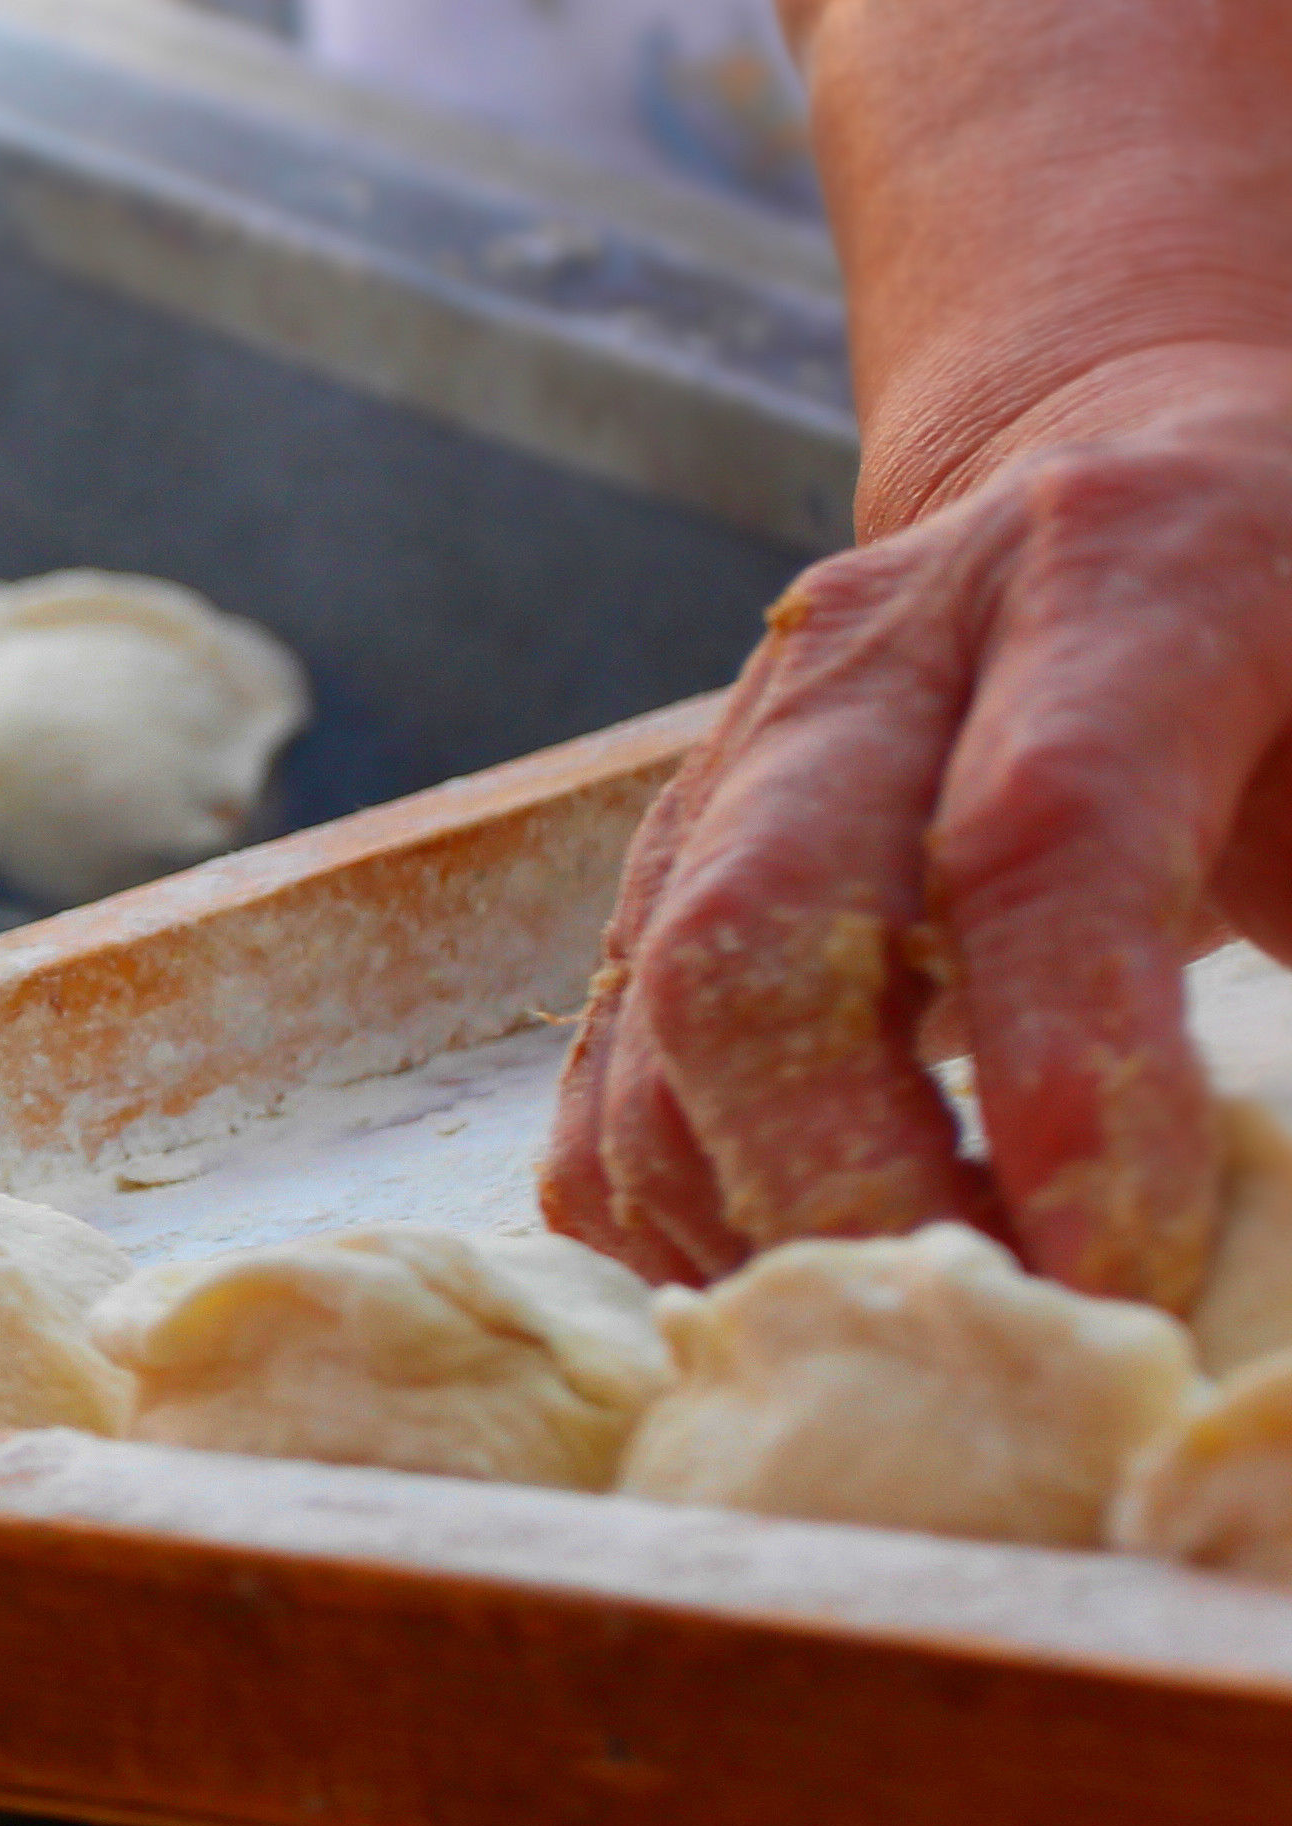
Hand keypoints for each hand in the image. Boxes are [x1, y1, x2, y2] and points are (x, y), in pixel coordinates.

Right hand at [546, 343, 1291, 1305]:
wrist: (1135, 473)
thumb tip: (1287, 1240)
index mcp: (1119, 572)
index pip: (1033, 837)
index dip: (1064, 1076)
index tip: (1123, 1280)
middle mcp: (877, 656)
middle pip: (758, 940)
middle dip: (855, 1192)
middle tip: (998, 1353)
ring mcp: (731, 763)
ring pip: (656, 1031)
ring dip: (768, 1230)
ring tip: (931, 1342)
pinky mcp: (658, 872)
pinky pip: (602, 1086)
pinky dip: (690, 1223)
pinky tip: (828, 1279)